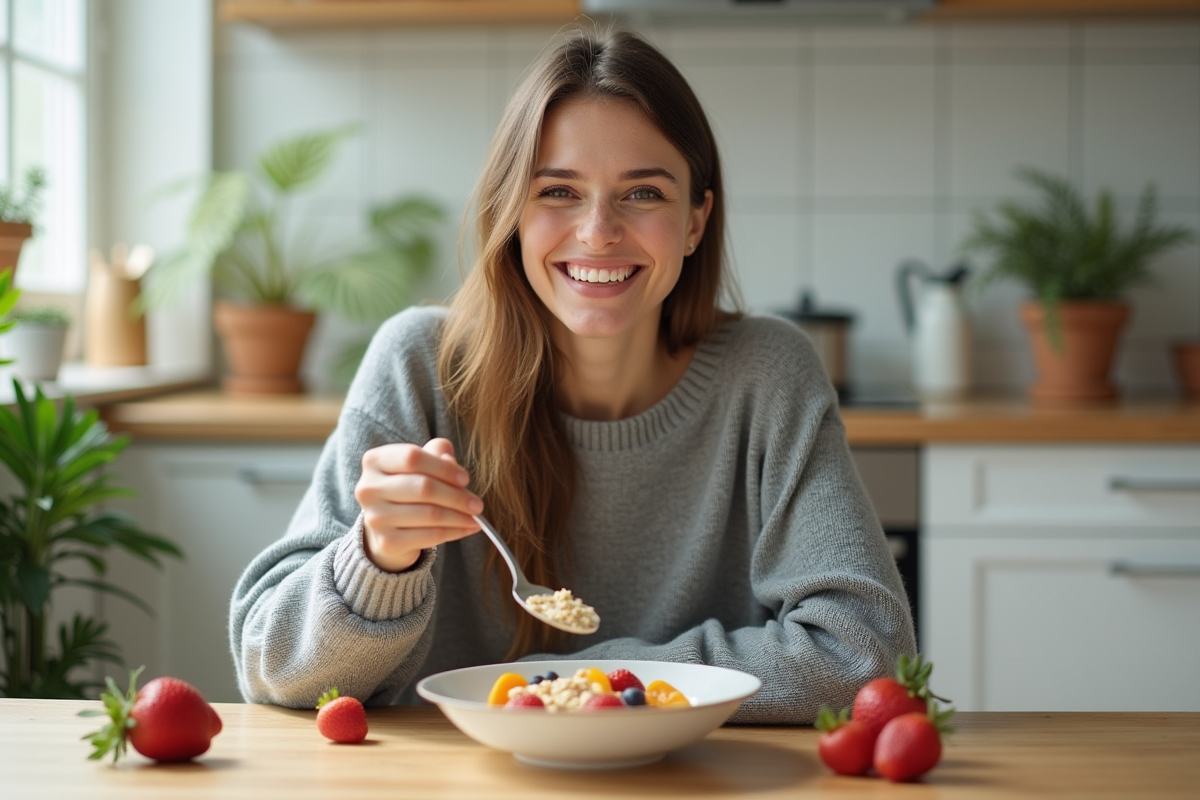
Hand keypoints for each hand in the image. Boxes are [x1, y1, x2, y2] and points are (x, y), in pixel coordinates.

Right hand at [355, 438, 482, 572]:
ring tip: (476, 517)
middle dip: (457, 496)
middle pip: (423, 488)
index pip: (412, 457)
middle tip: (477, 504)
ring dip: (460, 516)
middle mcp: (368, 489)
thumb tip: (449, 458)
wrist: (387, 528)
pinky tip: (467, 529)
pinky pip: (430, 536)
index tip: (465, 479)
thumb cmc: (408, 488)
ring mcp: (375, 518)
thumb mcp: (420, 464)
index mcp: (374, 461)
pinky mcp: (387, 542)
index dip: (443, 468)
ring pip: (430, 514)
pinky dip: (454, 532)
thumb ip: (436, 452)